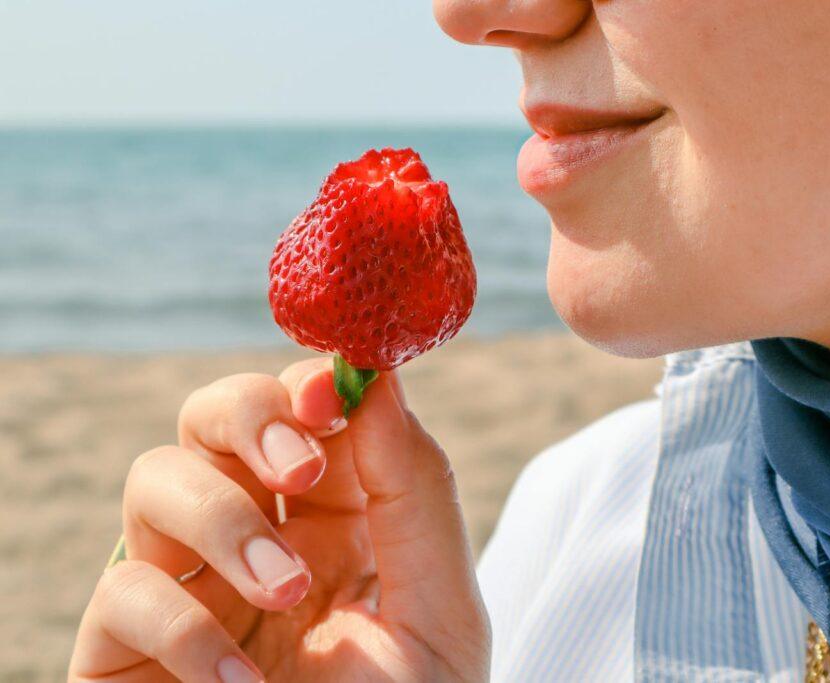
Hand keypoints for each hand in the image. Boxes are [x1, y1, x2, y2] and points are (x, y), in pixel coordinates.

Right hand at [69, 359, 489, 681]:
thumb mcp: (440, 607)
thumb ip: (416, 492)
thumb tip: (377, 377)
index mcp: (337, 516)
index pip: (303, 408)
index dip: (311, 382)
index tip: (338, 394)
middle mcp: (257, 534)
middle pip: (212, 416)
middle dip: (250, 418)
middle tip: (302, 469)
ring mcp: (189, 584)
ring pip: (154, 479)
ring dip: (222, 519)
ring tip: (289, 590)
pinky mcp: (128, 648)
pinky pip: (125, 594)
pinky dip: (183, 626)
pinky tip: (242, 680)